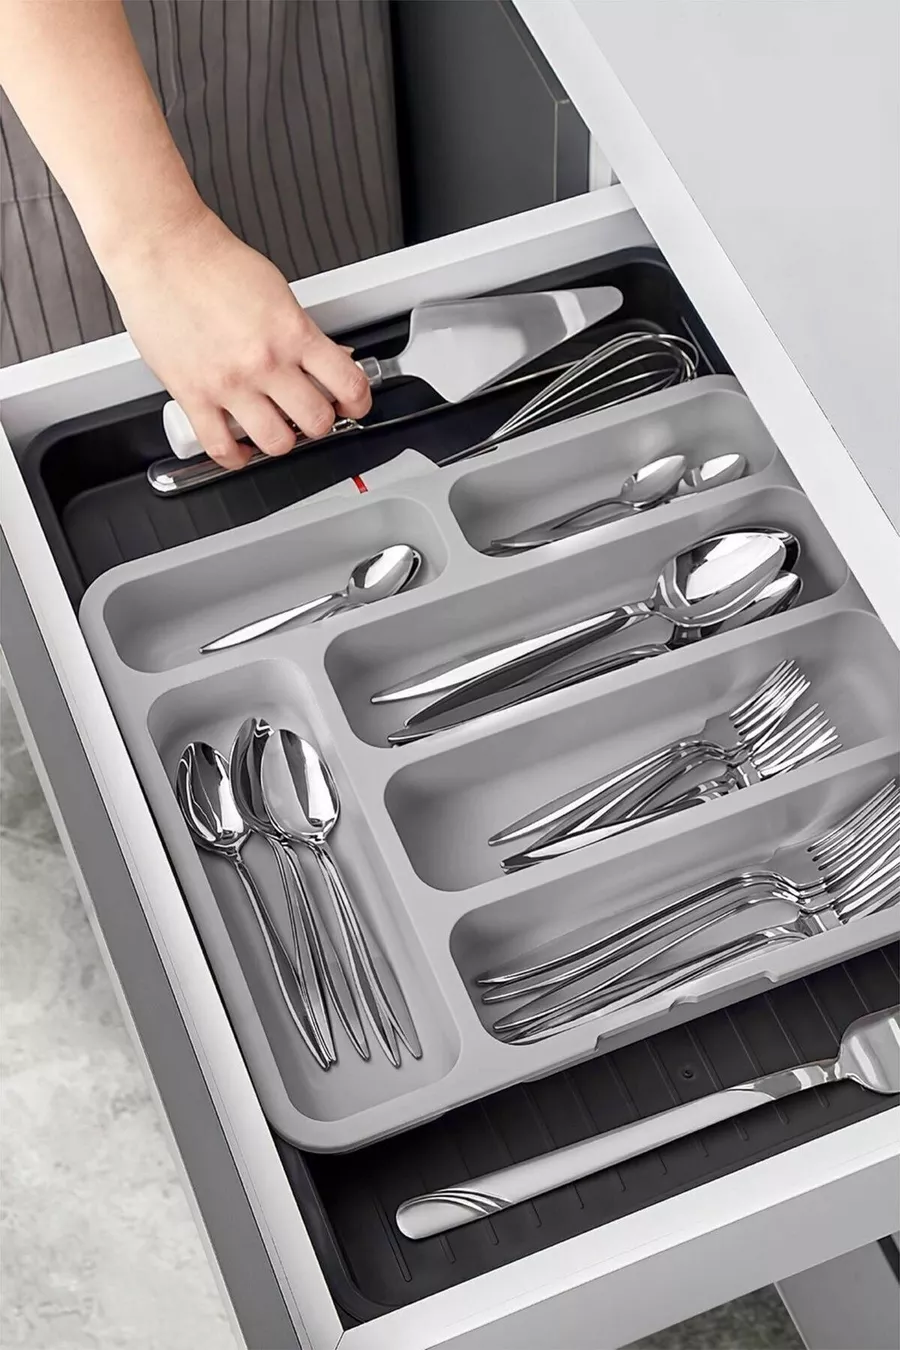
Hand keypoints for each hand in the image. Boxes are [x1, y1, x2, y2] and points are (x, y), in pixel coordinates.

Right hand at [104, 205, 371, 467]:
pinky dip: (236, 457)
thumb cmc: (213, 264)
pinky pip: (221, 448)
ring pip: (275, 443)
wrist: (162, 250)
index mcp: (292, 333)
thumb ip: (302, 332)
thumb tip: (328, 361)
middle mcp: (264, 362)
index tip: (352, 405)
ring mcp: (229, 383)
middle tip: (308, 414)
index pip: (348, 385)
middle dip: (318, 422)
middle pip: (316, 422)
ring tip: (274, 427)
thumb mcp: (277, 292)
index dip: (357, 402)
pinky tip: (240, 448)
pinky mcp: (192, 395)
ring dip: (280, 440)